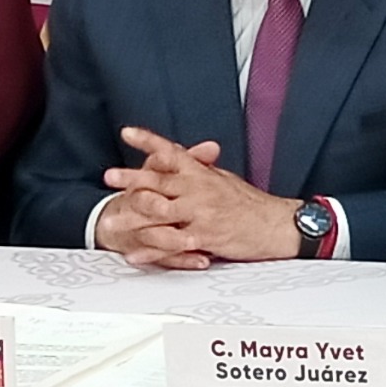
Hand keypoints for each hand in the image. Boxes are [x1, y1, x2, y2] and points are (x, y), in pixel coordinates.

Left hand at [98, 127, 302, 264]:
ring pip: (159, 213)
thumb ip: (202, 168)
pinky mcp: (203, 237)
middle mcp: (199, 189)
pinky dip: (150, 251)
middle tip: (110, 176)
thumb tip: (187, 155)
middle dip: (131, 179)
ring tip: (111, 221)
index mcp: (202, 173)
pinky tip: (134, 253)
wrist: (276, 225)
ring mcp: (200, 213)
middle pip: (158, 181)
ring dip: (133, 218)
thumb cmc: (251, 203)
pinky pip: (171, 245)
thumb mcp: (224, 179)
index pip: (171, 151)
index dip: (148, 141)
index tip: (128, 133)